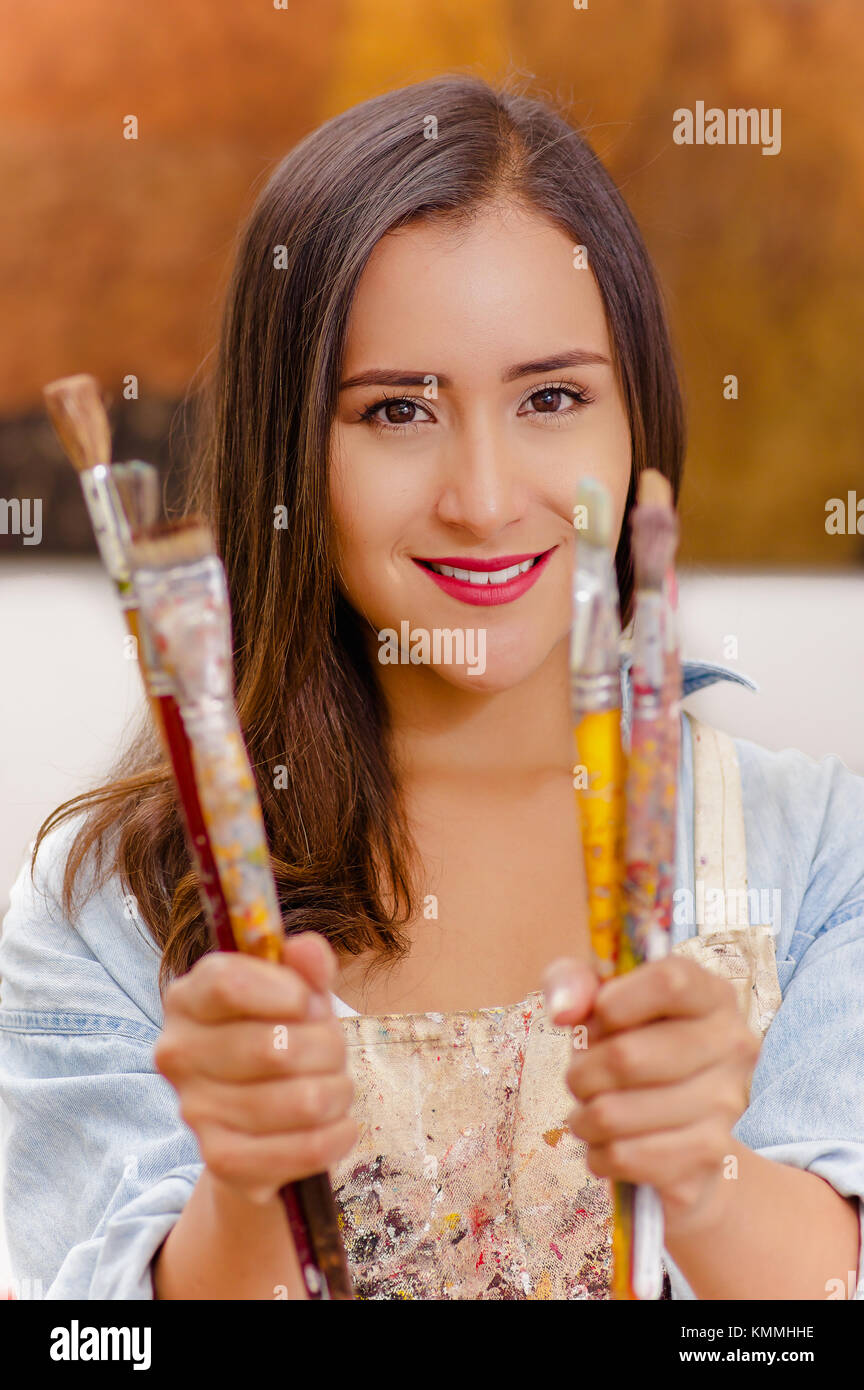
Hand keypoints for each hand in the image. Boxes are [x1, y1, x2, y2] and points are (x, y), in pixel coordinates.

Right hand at [154, 932, 357, 1204]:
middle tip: (331, 1050)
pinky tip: (339, 1125)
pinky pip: (302, 1149)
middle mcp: (178, 1053)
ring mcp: (194, 1110)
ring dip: (337, 1092)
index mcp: (187, 998)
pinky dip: (336, 1136)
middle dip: (328, 1047)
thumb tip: (308, 950)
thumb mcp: (295, 993)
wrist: (259, 1123)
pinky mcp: (221, 1159)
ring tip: (334, 1087)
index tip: (310, 1001)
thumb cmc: (279, 1037)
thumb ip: (305, 966)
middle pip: (276, 1048)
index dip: (284, 990)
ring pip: (301, 1101)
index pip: (225, 983)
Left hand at [543, 954, 761, 1231]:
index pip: (670, 982)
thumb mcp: (600, 999)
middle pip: (626, 1056)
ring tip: (591, 1111)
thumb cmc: (633, 1045)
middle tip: (580, 1077)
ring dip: (584, 1116)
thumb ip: (573, 982)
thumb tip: (563, 1010)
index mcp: (711, 995)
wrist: (681, 1125)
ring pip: (615, 1114)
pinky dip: (599, 1153)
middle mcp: (732, 1045)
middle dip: (581, 1071)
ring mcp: (727, 1104)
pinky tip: (608, 1143)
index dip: (616, 1001)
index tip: (596, 1016)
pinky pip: (625, 1157)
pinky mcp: (710, 1157)